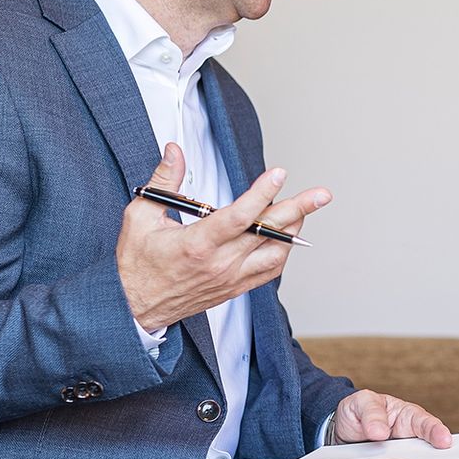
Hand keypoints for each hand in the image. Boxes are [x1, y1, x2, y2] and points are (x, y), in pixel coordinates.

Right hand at [117, 143, 330, 331]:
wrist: (135, 308)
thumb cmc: (136, 263)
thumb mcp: (140, 217)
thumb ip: (164, 182)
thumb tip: (175, 150)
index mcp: (197, 245)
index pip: (239, 217)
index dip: (262, 194)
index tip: (279, 174)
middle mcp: (220, 264)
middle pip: (268, 233)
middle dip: (299, 209)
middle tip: (322, 194)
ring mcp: (231, 278)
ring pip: (276, 253)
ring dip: (294, 230)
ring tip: (305, 209)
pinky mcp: (235, 288)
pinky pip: (270, 271)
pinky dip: (283, 251)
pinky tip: (289, 236)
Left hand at [332, 390, 452, 448]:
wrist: (341, 435)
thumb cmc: (357, 413)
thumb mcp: (361, 402)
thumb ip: (371, 412)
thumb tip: (381, 432)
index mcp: (408, 417)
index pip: (426, 423)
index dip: (436, 432)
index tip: (444, 441)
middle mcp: (410, 440)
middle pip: (427, 453)